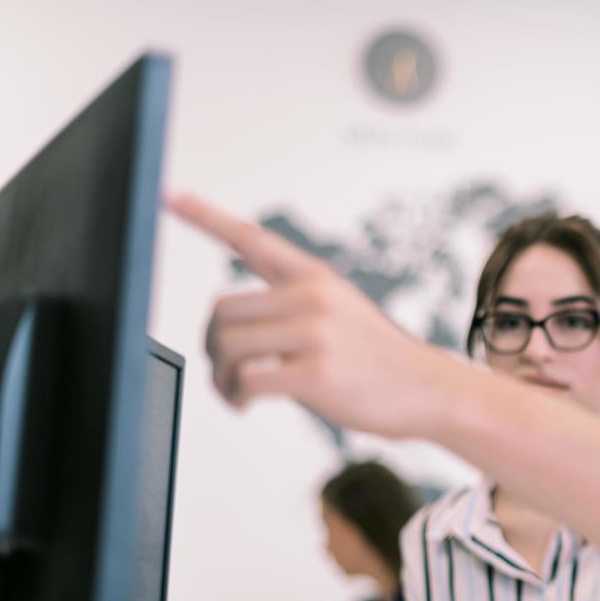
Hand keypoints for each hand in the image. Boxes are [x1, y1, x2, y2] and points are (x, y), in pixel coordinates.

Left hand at [168, 192, 463, 438]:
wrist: (432, 391)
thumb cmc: (382, 361)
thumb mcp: (344, 313)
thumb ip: (294, 307)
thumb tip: (236, 327)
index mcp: (316, 278)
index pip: (251, 239)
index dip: (204, 216)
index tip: (167, 195)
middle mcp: (312, 297)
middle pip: (221, 310)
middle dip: (212, 346)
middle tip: (226, 371)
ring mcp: (315, 334)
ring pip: (228, 346)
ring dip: (221, 376)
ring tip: (237, 394)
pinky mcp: (315, 372)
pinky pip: (248, 380)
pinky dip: (236, 396)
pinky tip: (247, 405)